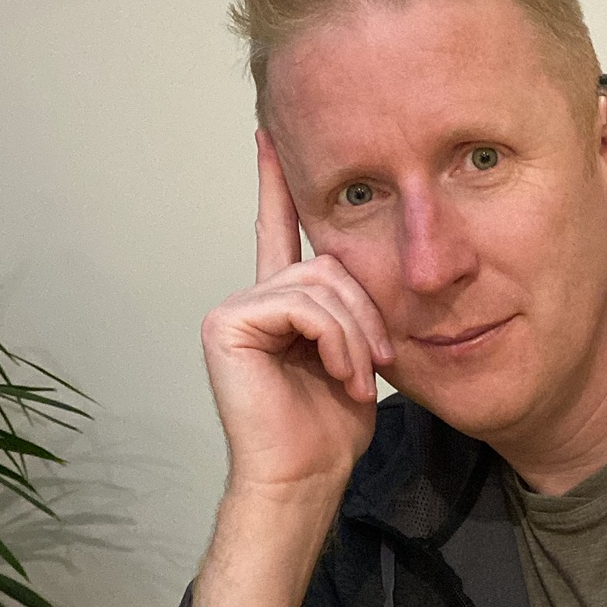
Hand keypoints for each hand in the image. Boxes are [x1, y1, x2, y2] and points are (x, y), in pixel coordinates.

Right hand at [189, 135, 393, 606]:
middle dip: (366, 314)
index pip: (280, 225)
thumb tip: (379, 259)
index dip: (276, 178)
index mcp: (282, 300)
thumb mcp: (361, 353)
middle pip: (330, 262)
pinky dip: (334, 341)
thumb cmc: (333, 429)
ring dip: (356, 334)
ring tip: (356, 377)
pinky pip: (303, 305)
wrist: (305, 479)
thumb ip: (358, 307)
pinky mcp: (227, 323)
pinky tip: (337, 375)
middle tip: (375, 364)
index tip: (271, 127)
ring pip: (321, 283)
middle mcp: (254, 296)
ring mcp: (234, 309)